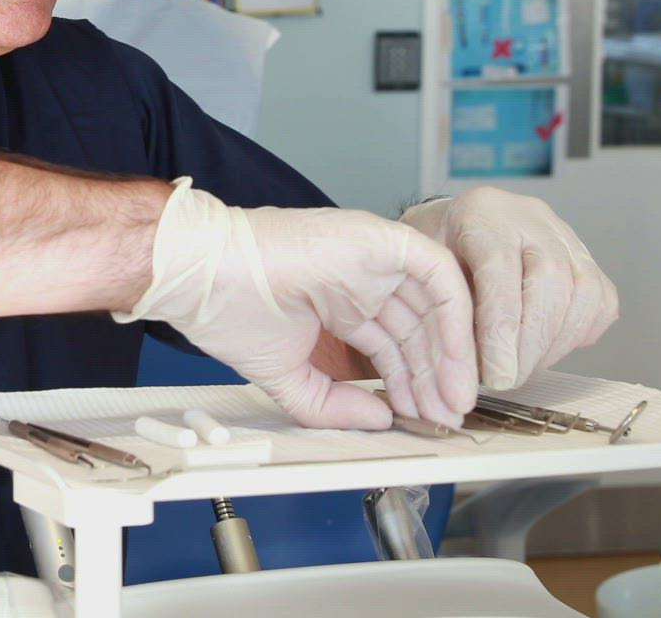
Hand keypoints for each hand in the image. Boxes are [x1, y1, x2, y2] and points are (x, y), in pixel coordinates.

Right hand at [119, 179, 476, 429]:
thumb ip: (331, 404)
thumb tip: (381, 419)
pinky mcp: (383, 241)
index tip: (423, 419)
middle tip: (445, 418)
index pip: (391, 345)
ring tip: (451, 402)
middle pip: (417, 331)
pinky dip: (456, 317)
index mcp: (338, 302)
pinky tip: (456, 359)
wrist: (204, 273)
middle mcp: (362, 279)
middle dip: (434, 379)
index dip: (410, 383)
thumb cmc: (227, 310)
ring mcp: (373, 258)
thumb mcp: (285, 376)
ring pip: (434, 306)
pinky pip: (439, 276)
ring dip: (450, 356)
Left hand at [400, 187, 617, 389]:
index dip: (501, 329)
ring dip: (555, 344)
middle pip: (549, 281)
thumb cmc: (432, 256)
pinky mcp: (585, 257)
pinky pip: (599, 300)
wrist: (450, 231)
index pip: (500, 268)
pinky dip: (577, 333)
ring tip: (523, 368)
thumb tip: (464, 369)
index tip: (497, 375)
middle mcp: (529, 217)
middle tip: (509, 380)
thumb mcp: (422, 272)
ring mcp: (563, 235)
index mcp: (481, 212)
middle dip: (531, 344)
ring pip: (583, 292)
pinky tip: (547, 349)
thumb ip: (444, 309)